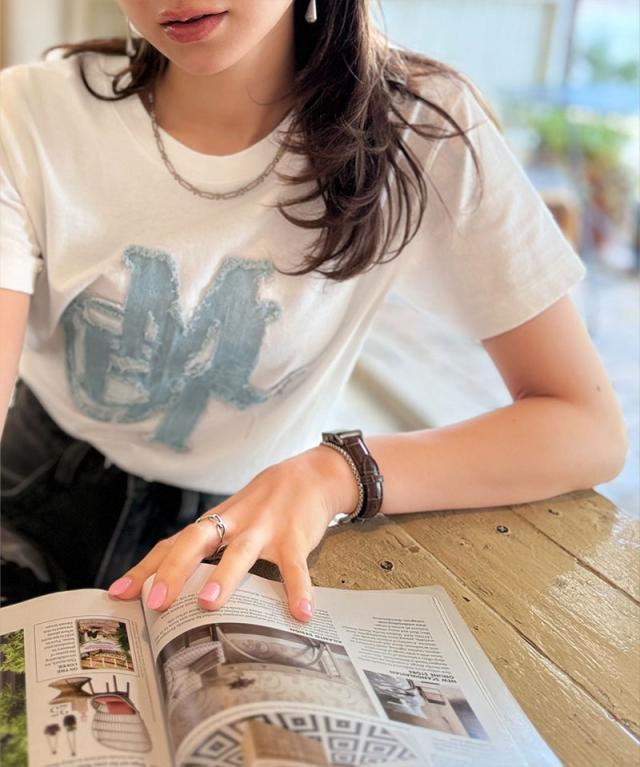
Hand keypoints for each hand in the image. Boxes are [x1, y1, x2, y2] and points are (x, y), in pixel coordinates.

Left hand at [107, 445, 358, 621]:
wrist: (311, 475)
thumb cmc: (264, 505)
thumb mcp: (232, 521)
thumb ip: (208, 550)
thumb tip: (174, 590)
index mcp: (214, 524)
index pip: (172, 544)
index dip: (145, 568)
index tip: (117, 594)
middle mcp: (233, 524)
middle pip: (195, 541)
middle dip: (173, 571)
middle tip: (156, 603)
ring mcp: (264, 529)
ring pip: (240, 553)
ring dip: (224, 577)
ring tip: (208, 604)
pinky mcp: (295, 536)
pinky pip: (295, 566)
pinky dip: (298, 589)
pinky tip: (300, 614)